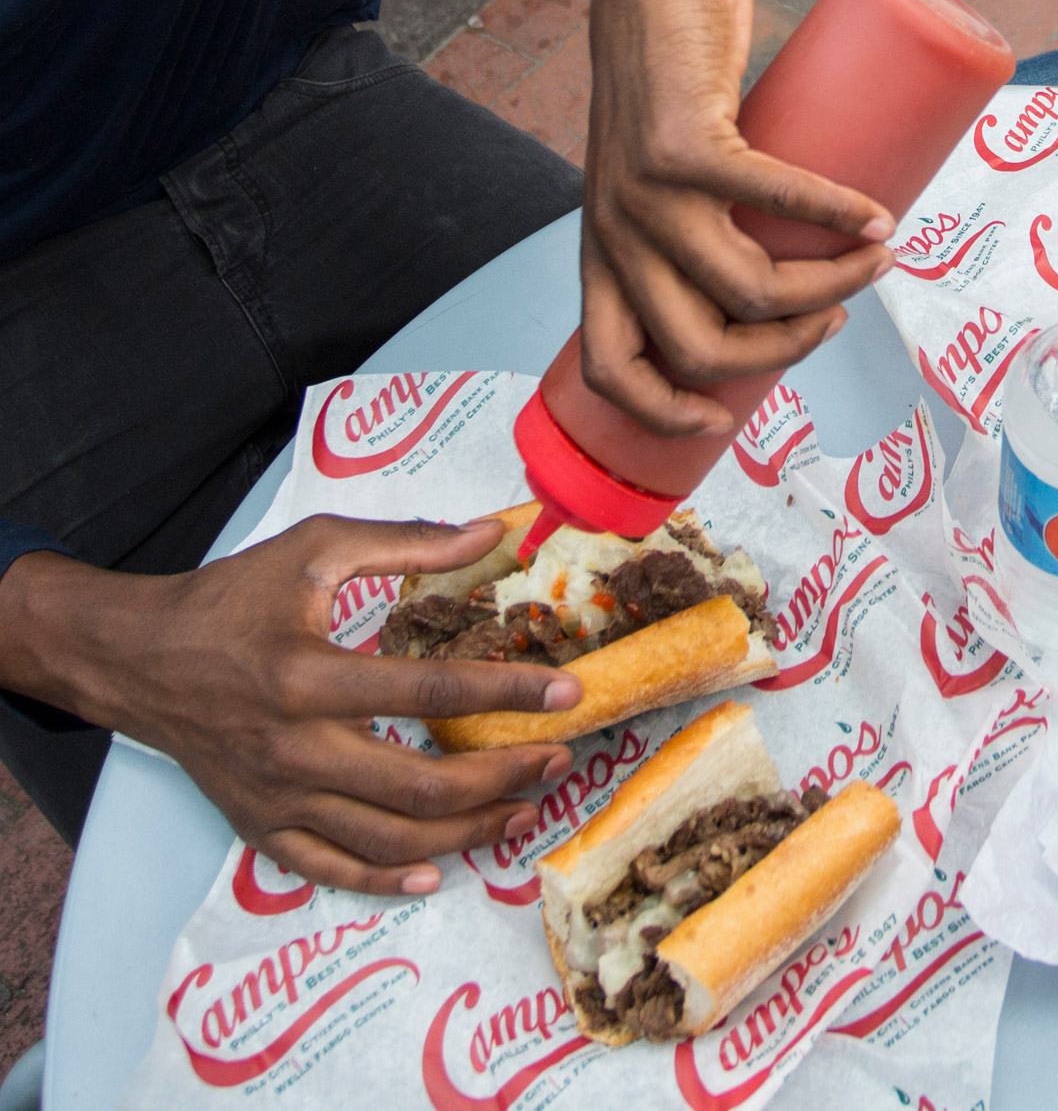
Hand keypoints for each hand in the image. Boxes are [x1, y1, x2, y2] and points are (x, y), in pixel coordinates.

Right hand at [0, 517, 582, 894]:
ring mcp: (276, 797)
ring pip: (389, 841)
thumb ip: (404, 542)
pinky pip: (330, 870)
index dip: (509, 693)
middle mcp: (293, 748)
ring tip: (525, 810)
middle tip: (558, 759)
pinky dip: (385, 881)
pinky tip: (437, 872)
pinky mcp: (258, 827)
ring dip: (468, 834)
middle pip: (421, 787)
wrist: (133, 658)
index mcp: (307, 676)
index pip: (431, 692)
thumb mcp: (310, 551)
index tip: (568, 693)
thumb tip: (491, 533)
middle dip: (504, 778)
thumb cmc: (227, 599)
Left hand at [582, 0, 896, 435]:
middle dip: (782, 354)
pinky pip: (777, 200)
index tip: (723, 418)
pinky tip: (877, 220)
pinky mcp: (688, 144)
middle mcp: (617, 232)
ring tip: (873, 262)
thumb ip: (696, 233)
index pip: (610, 369)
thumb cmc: (672, 80)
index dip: (663, 414)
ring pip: (750, 289)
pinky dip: (840, 217)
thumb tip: (779, 292)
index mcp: (604, 254)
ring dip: (830, 286)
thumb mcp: (657, 182)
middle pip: (700, 348)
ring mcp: (648, 191)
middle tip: (832, 320)